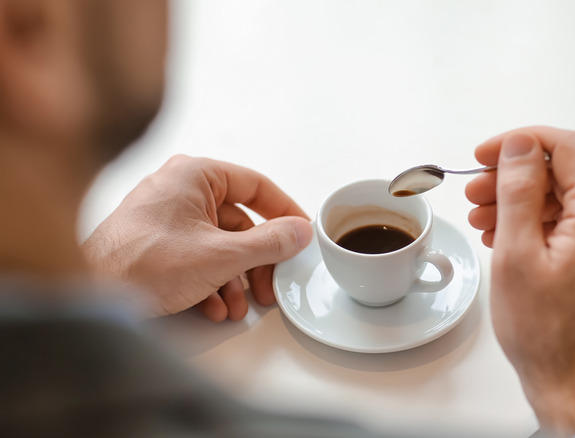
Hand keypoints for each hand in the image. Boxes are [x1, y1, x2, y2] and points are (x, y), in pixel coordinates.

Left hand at [83, 155, 311, 321]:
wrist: (88, 294)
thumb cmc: (145, 264)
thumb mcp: (222, 255)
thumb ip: (269, 243)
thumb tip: (301, 232)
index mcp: (196, 174)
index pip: (256, 186)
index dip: (285, 212)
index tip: (302, 234)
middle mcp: (181, 188)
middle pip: (239, 222)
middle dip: (256, 262)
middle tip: (270, 287)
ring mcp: (166, 216)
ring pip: (220, 244)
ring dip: (234, 279)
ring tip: (238, 308)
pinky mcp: (156, 241)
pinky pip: (197, 255)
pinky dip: (210, 282)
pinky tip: (214, 308)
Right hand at [466, 127, 574, 437]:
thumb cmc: (550, 337)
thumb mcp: (517, 256)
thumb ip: (518, 192)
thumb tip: (519, 148)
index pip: (565, 147)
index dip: (519, 143)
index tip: (486, 155)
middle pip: (566, 175)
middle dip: (515, 178)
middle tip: (477, 194)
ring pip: (569, 203)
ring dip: (525, 204)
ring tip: (485, 221)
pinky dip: (543, 226)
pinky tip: (511, 240)